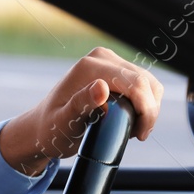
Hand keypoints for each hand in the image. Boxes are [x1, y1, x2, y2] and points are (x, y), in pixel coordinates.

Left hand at [0, 47, 163, 175]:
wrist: (44, 127)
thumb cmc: (52, 129)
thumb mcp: (64, 122)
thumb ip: (82, 104)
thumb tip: (102, 87)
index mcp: (89, 67)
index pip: (135, 83)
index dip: (146, 110)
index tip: (140, 135)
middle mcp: (101, 58)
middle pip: (145, 82)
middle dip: (149, 111)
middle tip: (137, 135)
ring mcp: (109, 61)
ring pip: (148, 83)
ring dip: (149, 108)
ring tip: (133, 130)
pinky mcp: (115, 69)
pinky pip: (143, 84)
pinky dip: (145, 103)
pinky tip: (133, 119)